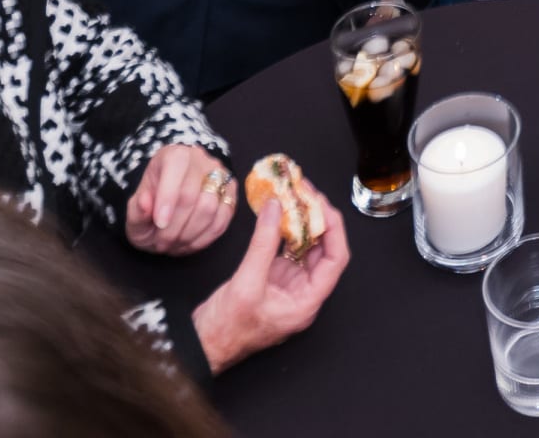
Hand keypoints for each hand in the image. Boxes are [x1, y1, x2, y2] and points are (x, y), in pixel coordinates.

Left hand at [126, 143, 237, 256]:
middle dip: (175, 226)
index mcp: (172, 155)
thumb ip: (136, 210)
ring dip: (189, 234)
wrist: (169, 212)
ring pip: (210, 208)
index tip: (159, 224)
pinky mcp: (231, 193)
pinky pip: (222, 220)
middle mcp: (199, 159)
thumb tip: (145, 203)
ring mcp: (219, 175)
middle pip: (191, 194)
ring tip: (174, 243)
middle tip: (162, 243)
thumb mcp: (134, 214)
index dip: (167, 198)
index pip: (175, 168)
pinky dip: (204, 238)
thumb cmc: (151, 210)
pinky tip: (190, 243)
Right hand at [189, 169, 347, 373]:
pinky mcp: (273, 280)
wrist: (203, 345)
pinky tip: (279, 214)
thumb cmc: (226, 329)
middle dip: (317, 220)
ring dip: (301, 223)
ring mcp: (289, 286)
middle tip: (305, 193)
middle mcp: (303, 294)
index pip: (335, 260)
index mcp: (306, 302)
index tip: (320, 204)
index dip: (333, 229)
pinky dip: (284, 232)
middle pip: (323, 251)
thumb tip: (276, 207)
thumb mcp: (246, 283)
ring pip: (305, 249)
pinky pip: (286, 251)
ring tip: (294, 197)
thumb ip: (263, 243)